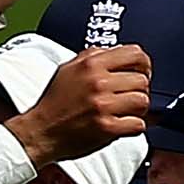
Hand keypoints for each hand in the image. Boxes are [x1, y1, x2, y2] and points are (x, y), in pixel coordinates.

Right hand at [8, 44, 150, 164]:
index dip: (143, 64)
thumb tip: (117, 52)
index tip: (141, 72)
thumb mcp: (69, 69)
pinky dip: (133, 127)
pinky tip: (122, 125)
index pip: (135, 54)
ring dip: (138, 109)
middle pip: (142, 80)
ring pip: (143, 102)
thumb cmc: (54, 103)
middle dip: (139, 90)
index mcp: (91, 65)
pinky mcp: (106, 128)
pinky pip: (137, 125)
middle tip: (130, 97)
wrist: (40, 131)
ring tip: (126, 111)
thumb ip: (93, 56)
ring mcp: (103, 106)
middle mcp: (98, 83)